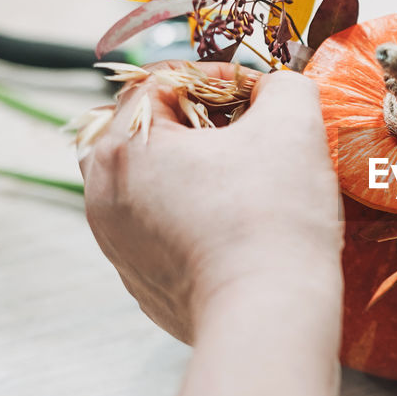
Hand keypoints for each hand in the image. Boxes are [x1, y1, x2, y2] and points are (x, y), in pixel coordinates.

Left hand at [79, 64, 342, 344]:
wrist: (269, 317)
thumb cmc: (274, 217)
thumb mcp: (293, 122)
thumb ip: (284, 85)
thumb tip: (275, 92)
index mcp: (123, 148)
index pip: (163, 81)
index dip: (219, 78)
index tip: (261, 96)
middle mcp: (102, 195)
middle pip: (144, 131)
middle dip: (195, 122)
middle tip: (247, 132)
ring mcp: (117, 245)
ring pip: (149, 182)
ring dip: (192, 170)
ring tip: (244, 178)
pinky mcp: (142, 282)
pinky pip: (162, 229)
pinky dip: (193, 217)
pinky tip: (239, 227)